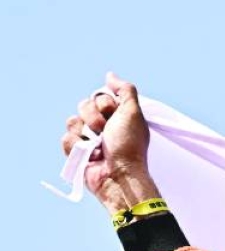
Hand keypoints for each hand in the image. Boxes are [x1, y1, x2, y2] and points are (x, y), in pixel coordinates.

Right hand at [60, 72, 159, 215]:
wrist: (119, 175)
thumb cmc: (129, 145)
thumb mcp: (133, 113)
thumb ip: (125, 90)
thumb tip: (110, 75)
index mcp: (115, 115)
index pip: (98, 96)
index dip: (105, 105)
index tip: (115, 117)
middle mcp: (102, 125)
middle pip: (83, 106)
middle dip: (94, 119)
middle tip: (106, 132)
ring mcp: (88, 139)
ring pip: (72, 121)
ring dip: (85, 134)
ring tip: (98, 147)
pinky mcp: (77, 152)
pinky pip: (66, 138)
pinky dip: (77, 147)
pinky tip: (90, 156)